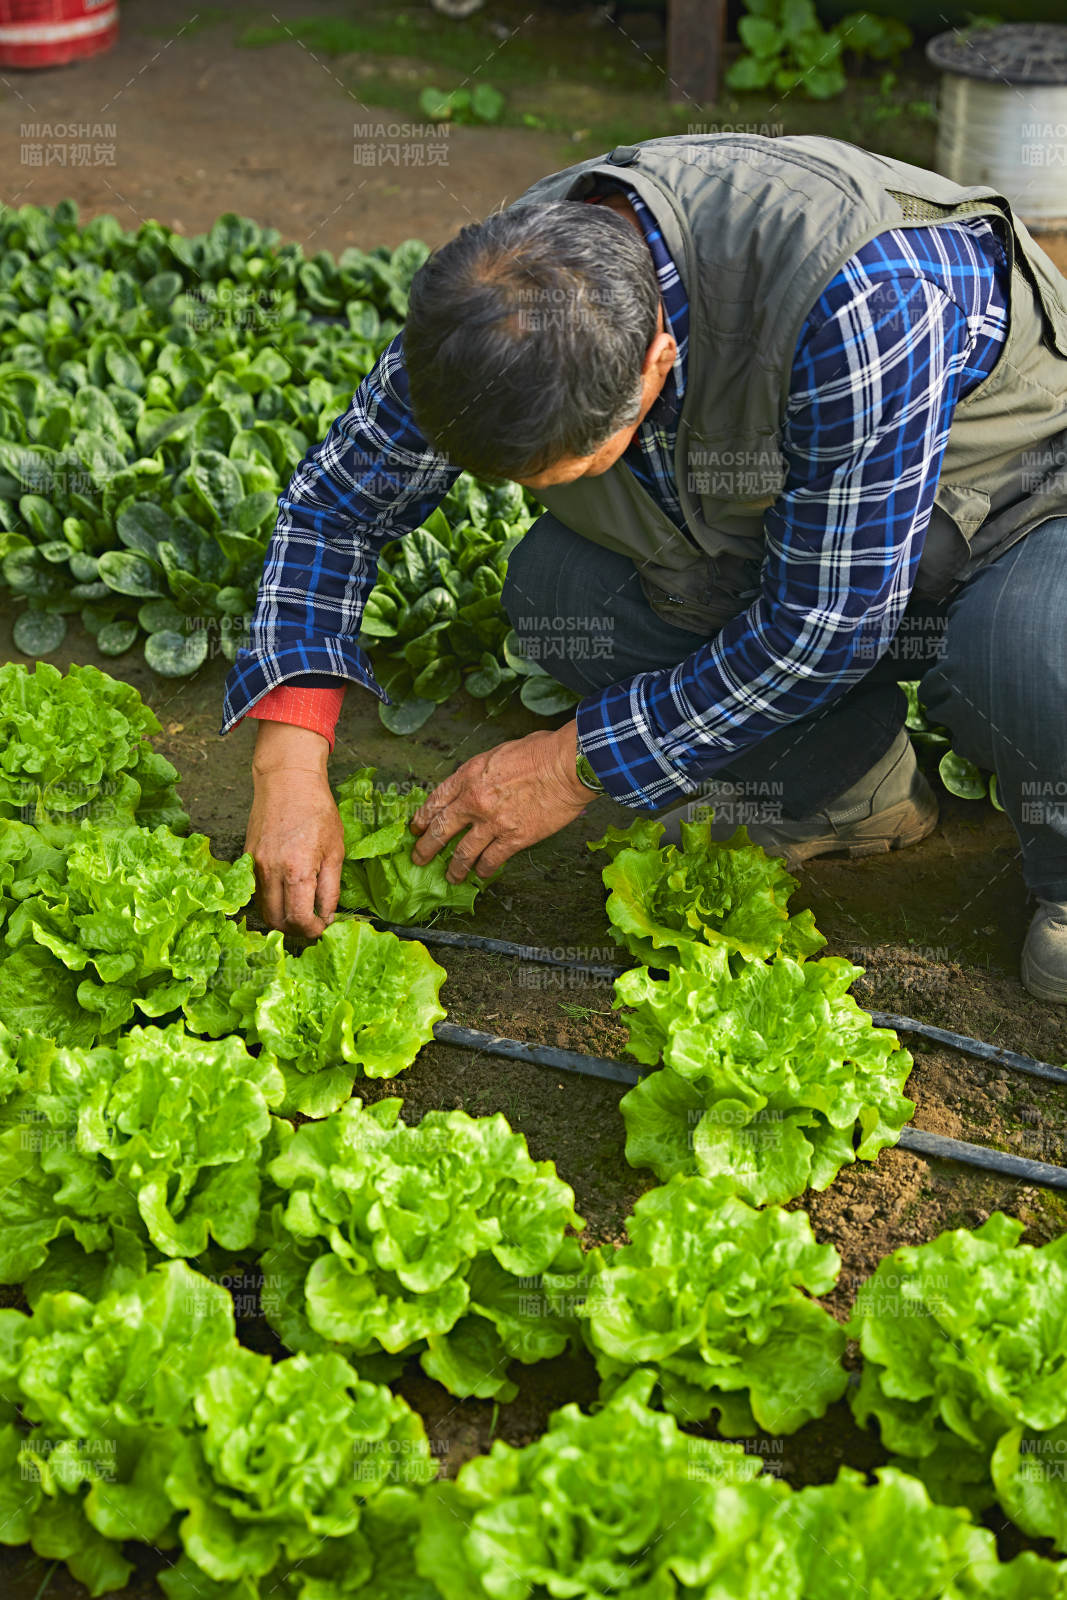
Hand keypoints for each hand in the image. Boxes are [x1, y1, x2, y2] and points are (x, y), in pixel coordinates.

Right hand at [246, 721, 344, 937]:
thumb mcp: (335, 851)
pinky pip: (256, 891)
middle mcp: (270, 872)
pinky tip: (287, 893)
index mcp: (296, 871)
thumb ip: (331, 889)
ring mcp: (254, 866)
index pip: (298, 919)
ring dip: (281, 918)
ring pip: (263, 909)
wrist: (287, 780)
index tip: (323, 927)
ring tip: (301, 911)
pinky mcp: (246, 858)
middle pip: (276, 922)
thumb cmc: (317, 810)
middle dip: (296, 930)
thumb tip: (327, 916)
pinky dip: (270, 900)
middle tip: (312, 924)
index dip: (312, 931)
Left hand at [410, 720, 593, 882]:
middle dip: (426, 848)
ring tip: (451, 877)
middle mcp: (474, 801)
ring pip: (463, 853)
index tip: (416, 828)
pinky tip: (481, 873)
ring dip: (455, 868)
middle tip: (419, 858)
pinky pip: (492, 859)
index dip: (423, 818)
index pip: (436, 801)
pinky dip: (484, 869)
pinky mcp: (514, 838)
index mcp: (468, 775)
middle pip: (442, 830)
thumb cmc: (540, 752)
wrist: (567, 766)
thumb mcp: (498, 753)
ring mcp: (493, 822)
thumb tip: (478, 784)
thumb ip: (482, 773)